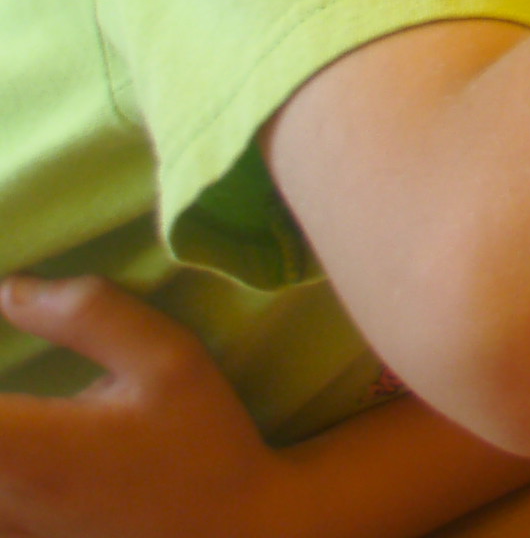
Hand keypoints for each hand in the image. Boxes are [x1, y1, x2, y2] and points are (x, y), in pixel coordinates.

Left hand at [0, 276, 288, 537]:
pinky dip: (5, 469)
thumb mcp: (170, 360)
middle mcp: (1, 496)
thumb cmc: (205, 443)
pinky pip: (0, 506)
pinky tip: (22, 449)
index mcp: (24, 445)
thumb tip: (10, 289)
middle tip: (19, 391)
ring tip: (22, 417)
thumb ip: (90, 315)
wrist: (234, 531)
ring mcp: (9, 527)